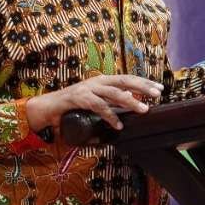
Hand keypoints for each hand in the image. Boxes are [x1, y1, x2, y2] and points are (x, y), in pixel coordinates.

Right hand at [26, 75, 161, 131]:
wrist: (45, 109)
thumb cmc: (71, 109)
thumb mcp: (93, 106)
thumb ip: (108, 108)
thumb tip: (126, 114)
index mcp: (101, 82)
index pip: (126, 78)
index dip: (143, 83)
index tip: (159, 88)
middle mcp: (95, 82)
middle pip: (123, 80)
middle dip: (142, 86)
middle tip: (158, 94)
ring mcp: (86, 89)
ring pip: (113, 92)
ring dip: (130, 101)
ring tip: (144, 109)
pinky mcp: (77, 98)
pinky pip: (97, 106)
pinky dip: (109, 115)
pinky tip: (118, 125)